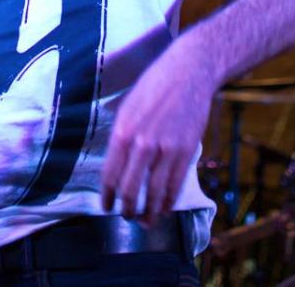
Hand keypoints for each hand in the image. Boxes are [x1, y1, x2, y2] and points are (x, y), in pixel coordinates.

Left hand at [101, 37, 214, 226]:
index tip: (106, 207)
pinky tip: (165, 209)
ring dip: (148, 213)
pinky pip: (175, 185)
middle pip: (130, 190)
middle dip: (126, 210)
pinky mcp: (186, 151)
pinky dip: (169, 202)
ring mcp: (166, 149)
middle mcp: (142, 143)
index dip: (107, 197)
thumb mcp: (128, 104)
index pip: (110, 174)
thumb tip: (114, 159)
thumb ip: (121, 132)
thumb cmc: (155, 84)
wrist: (189, 71)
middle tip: (126, 217)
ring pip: (154, 193)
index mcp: (123, 130)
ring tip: (145, 222)